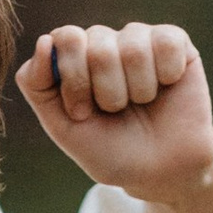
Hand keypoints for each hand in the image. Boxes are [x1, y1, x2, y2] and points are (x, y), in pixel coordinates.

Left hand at [16, 20, 212, 200]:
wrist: (161, 173)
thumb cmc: (112, 152)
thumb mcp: (64, 128)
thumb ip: (38, 86)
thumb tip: (44, 40)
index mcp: (75, 60)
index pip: (64, 39)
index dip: (74, 78)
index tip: (82, 113)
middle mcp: (105, 44)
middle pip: (95, 41)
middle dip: (104, 89)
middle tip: (114, 111)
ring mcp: (139, 40)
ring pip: (131, 46)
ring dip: (136, 89)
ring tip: (141, 104)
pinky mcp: (174, 42)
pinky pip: (165, 42)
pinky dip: (166, 74)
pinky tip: (166, 87)